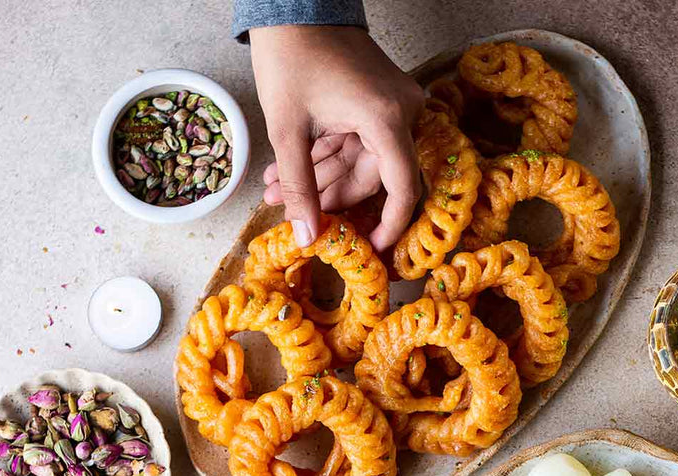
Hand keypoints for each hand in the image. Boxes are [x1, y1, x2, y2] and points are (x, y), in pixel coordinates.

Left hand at [249, 25, 423, 250]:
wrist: (294, 4)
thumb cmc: (291, 56)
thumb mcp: (288, 129)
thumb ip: (298, 188)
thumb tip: (306, 238)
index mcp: (386, 119)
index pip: (402, 188)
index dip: (389, 225)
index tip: (371, 249)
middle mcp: (399, 113)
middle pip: (371, 178)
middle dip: (327, 197)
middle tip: (290, 212)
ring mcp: (391, 106)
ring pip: (359, 162)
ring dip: (319, 179)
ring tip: (275, 191)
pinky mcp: (377, 103)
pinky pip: (356, 143)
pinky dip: (324, 157)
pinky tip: (288, 172)